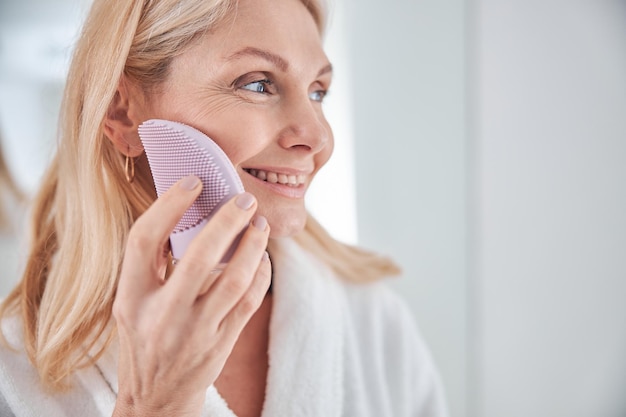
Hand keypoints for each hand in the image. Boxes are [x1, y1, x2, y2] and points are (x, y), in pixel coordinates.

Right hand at [112, 175, 270, 416]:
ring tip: (260, 224)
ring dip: (253, 247)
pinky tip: (263, 258)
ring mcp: (194, 333)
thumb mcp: (133, 302)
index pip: (143, 242)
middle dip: (227, 223)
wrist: (156, 397)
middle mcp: (161, 315)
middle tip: (244, 200)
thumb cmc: (145, 337)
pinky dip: (261, 275)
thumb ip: (152, 264)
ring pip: (233, 281)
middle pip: (198, 259)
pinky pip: (248, 303)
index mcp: (131, 298)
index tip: (194, 182)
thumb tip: (187, 211)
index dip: (168, 206)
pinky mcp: (220, 345)